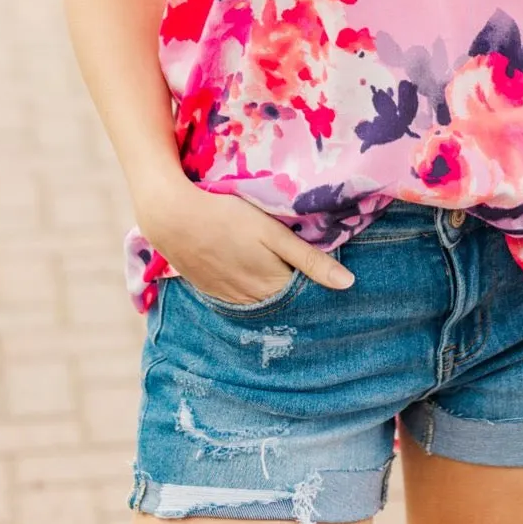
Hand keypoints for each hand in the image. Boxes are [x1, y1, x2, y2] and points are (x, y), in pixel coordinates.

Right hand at [134, 174, 354, 304]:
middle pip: (284, 305)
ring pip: (262, 306)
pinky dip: (251, 297)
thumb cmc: (228, 217)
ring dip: (275, 299)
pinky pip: (239, 301)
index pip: (306, 299)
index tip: (335, 288)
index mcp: (273, 286)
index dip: (320, 292)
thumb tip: (348, 284)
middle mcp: (253, 300)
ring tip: (285, 284)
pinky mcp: (212, 291)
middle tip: (312, 286)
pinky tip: (253, 282)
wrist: (174, 218)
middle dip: (299, 299)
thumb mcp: (273, 233)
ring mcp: (229, 298)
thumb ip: (309, 259)